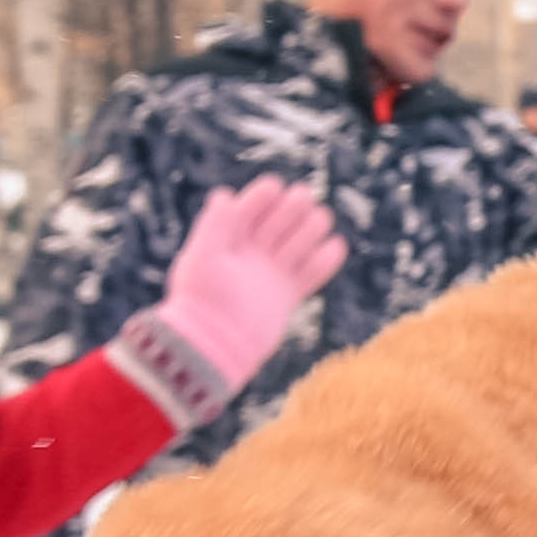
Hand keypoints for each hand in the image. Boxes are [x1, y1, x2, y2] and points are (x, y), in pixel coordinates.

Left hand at [144, 180, 345, 394]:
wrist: (215, 347)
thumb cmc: (201, 302)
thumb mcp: (202, 258)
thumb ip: (215, 226)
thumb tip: (224, 194)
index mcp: (230, 236)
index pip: (255, 203)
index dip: (266, 194)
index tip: (273, 190)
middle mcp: (253, 250)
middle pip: (284, 216)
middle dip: (294, 207)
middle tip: (300, 204)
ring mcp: (272, 271)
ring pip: (302, 239)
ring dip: (312, 228)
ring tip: (317, 224)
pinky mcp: (287, 293)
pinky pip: (313, 272)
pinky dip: (326, 260)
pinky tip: (335, 247)